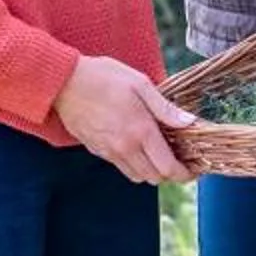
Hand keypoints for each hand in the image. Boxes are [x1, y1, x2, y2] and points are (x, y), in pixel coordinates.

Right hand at [54, 55, 199, 183]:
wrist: (63, 82)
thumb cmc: (103, 77)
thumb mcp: (140, 83)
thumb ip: (165, 108)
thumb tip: (190, 122)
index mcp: (140, 131)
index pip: (167, 167)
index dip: (184, 174)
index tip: (193, 170)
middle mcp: (125, 147)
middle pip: (154, 178)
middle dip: (170, 173)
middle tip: (178, 159)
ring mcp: (109, 152)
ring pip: (137, 177)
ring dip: (151, 171)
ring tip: (158, 153)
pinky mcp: (96, 151)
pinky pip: (121, 167)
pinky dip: (133, 164)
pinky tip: (135, 145)